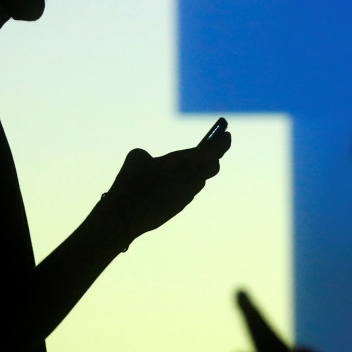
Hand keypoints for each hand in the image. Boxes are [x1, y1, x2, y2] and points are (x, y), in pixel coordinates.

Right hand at [104, 122, 230, 243]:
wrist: (124, 216)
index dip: (223, 142)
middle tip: (212, 147)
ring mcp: (187, 196)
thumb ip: (149, 156)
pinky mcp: (179, 207)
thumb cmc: (131, 183)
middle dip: (214, 156)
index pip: (214, 151)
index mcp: (186, 163)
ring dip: (200, 171)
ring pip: (201, 180)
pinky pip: (188, 191)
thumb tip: (150, 161)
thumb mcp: (137, 159)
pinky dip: (187, 183)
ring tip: (194, 163)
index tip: (227, 134)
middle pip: (213, 167)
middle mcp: (192, 180)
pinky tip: (177, 180)